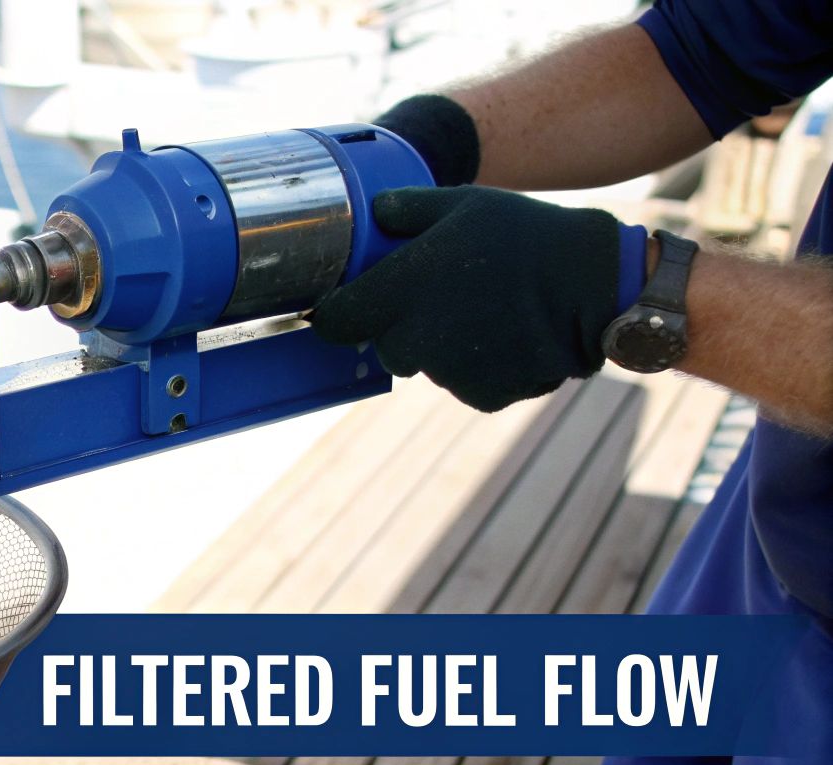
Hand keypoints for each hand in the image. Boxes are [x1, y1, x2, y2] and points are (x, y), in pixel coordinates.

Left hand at [310, 186, 638, 411]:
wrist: (594, 285)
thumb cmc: (525, 236)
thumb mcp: (463, 204)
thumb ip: (407, 209)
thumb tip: (373, 210)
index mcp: (399, 291)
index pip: (335, 321)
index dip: (338, 313)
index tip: (347, 304)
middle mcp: (414, 338)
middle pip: (384, 344)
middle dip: (401, 325)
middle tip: (443, 296)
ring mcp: (448, 373)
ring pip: (426, 365)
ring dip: (442, 345)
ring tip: (486, 310)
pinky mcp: (482, 396)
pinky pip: (464, 383)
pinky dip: (478, 367)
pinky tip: (507, 334)